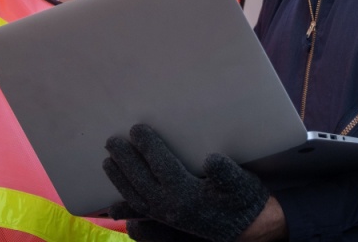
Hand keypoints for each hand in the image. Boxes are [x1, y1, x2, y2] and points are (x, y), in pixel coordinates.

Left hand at [104, 124, 269, 241]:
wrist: (250, 227)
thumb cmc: (244, 199)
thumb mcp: (241, 183)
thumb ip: (226, 173)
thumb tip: (212, 159)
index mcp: (188, 194)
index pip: (161, 165)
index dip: (148, 146)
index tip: (136, 128)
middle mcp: (173, 207)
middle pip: (141, 181)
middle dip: (125, 160)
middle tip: (111, 140)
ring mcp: (168, 217)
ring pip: (136, 198)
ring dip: (119, 180)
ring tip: (107, 162)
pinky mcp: (169, 223)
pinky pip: (140, 214)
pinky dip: (125, 208)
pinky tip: (112, 205)